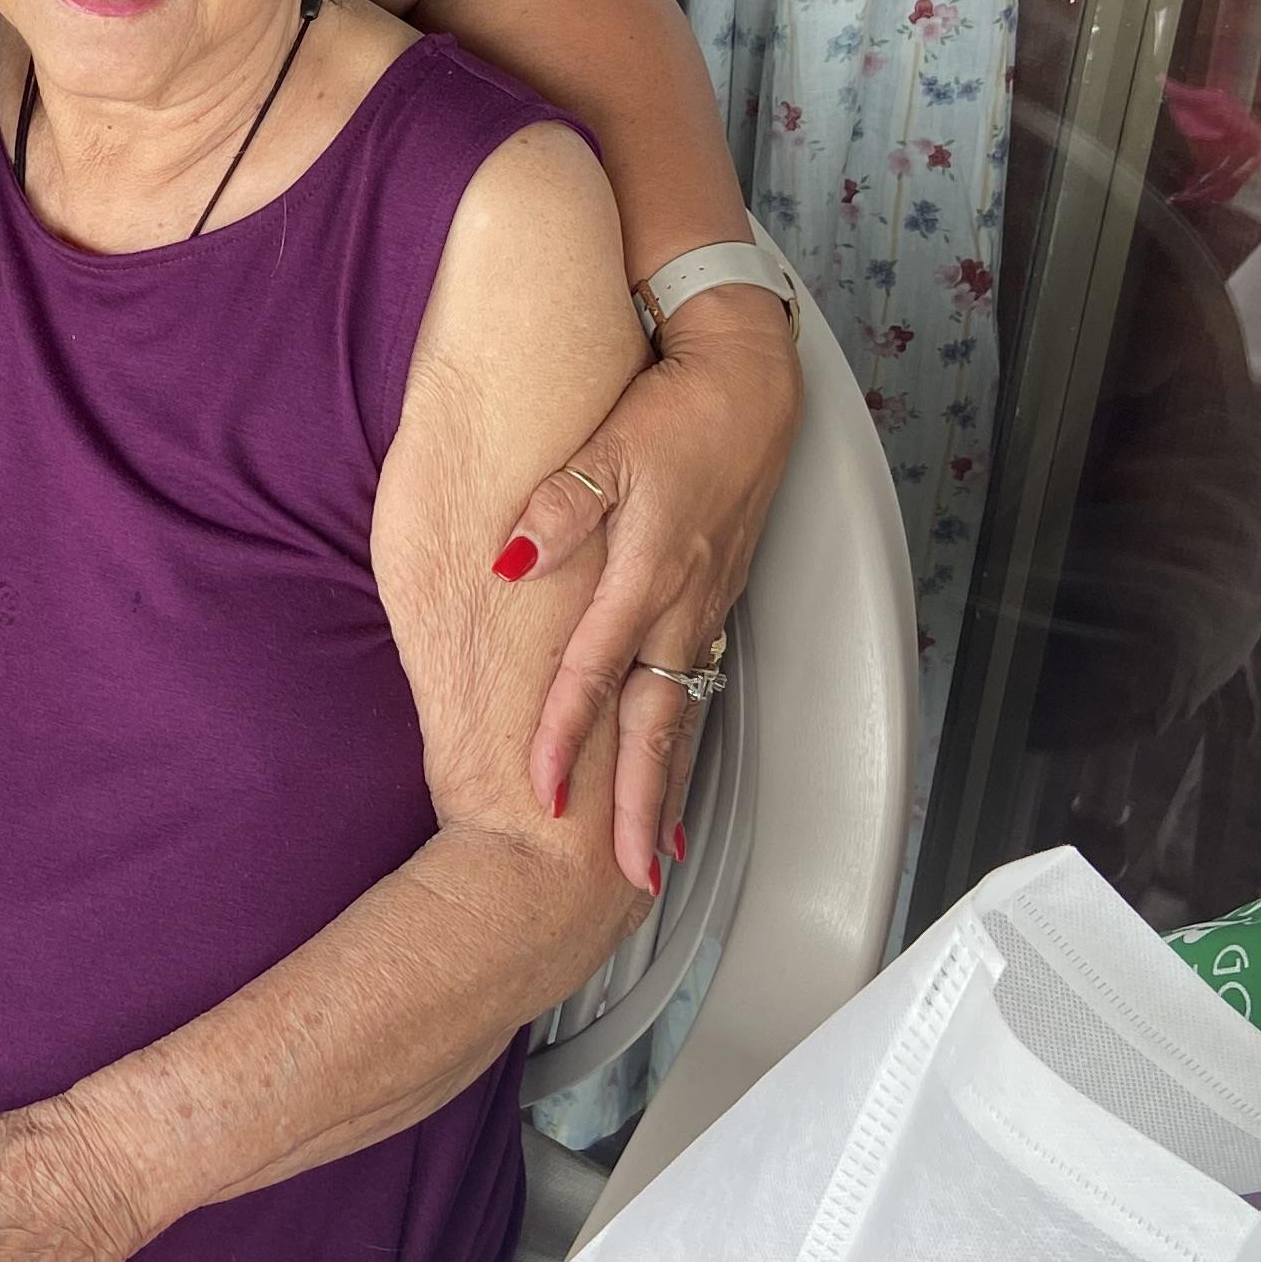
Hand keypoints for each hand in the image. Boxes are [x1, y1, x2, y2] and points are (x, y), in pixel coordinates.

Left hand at [491, 291, 799, 894]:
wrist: (749, 382)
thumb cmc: (676, 412)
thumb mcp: (608, 447)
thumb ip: (559, 508)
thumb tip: (512, 561)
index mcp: (648, 573)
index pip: (594, 671)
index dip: (566, 735)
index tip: (542, 793)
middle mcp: (683, 604)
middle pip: (657, 724)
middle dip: (643, 807)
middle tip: (630, 879)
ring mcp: (707, 607)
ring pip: (683, 715)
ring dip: (670, 788)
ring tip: (658, 855)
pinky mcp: (717, 599)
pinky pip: (700, 687)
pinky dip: (687, 741)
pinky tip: (678, 770)